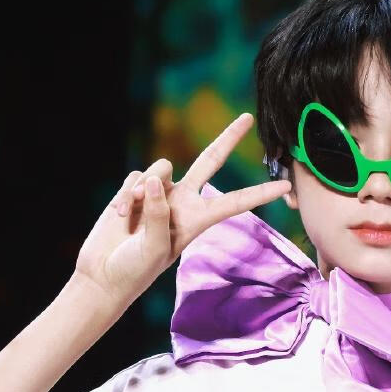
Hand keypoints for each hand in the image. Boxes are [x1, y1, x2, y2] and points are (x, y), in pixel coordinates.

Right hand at [74, 113, 291, 309]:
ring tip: (131, 213)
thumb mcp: (154, 248)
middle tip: (246, 118)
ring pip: (161, 168)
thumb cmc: (135, 270)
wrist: (104, 274)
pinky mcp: (136, 189)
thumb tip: (156, 180)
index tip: (286, 187)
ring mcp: (160, 194)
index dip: (259, 194)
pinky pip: (137, 176)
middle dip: (227, 139)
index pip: (235, 202)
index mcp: (197, 220)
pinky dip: (127, 193)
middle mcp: (183, 202)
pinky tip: (120, 214)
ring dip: (144, 187)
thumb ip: (159, 213)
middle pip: (209, 161)